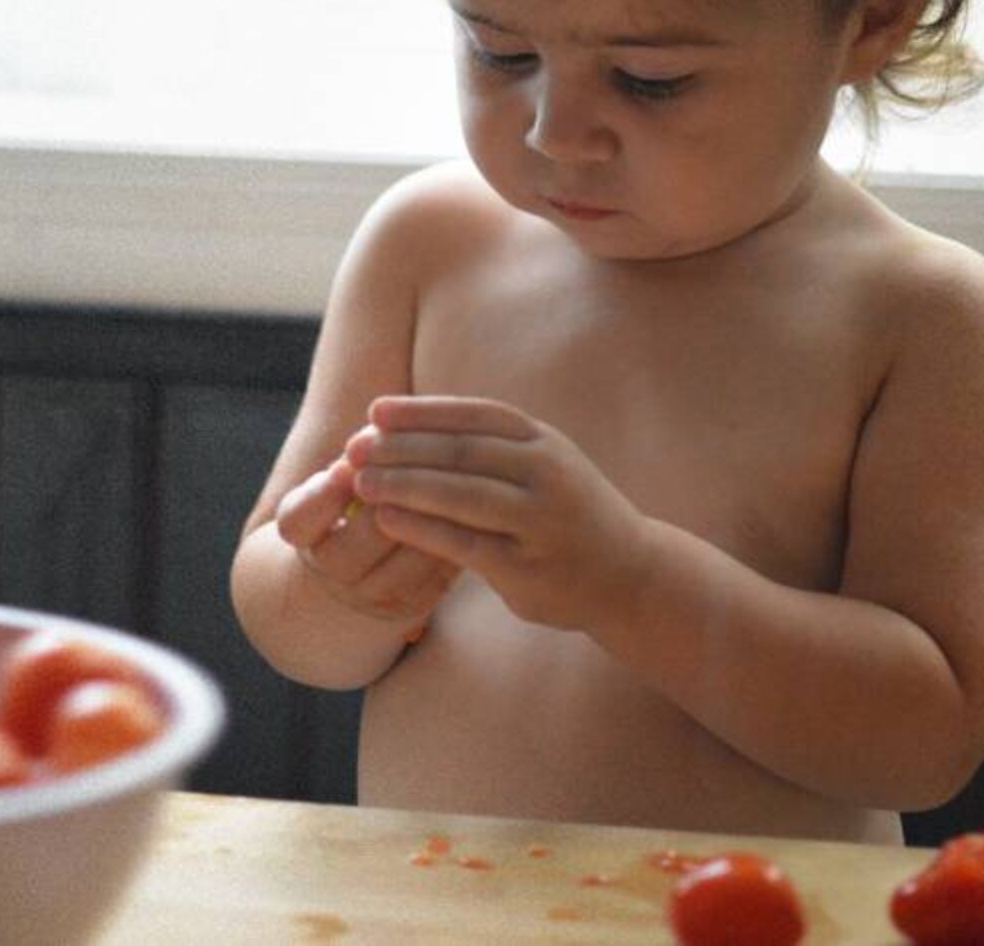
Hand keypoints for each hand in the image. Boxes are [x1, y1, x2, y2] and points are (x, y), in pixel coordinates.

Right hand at [275, 457, 455, 634]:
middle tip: (425, 464)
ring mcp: (370, 595)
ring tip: (462, 479)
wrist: (359, 568)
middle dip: (395, 497)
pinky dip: (458, 535)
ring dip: (436, 514)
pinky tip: (473, 508)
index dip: (324, 494)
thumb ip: (359, 456)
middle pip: (360, 539)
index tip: (347, 464)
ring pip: (409, 554)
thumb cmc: (353, 499)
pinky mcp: (410, 607)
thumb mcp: (339, 477)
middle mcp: (330, 570)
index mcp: (301, 532)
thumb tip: (385, 430)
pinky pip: (440, 572)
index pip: (298, 519)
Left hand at [347, 395, 647, 631]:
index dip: (422, 411)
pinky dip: (422, 529)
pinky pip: (465, 543)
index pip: (475, 416)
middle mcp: (546, 473)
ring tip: (361, 483)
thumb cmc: (563, 512)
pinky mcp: (528, 567)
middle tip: (354, 448)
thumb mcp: (540, 463)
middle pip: (461, 452)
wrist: (628, 574)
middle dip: (402, 447)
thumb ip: (487, 446)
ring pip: (461, 495)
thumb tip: (404, 425)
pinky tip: (388, 521)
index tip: (375, 410)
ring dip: (405, 485)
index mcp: (543, 441)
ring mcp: (540, 520)